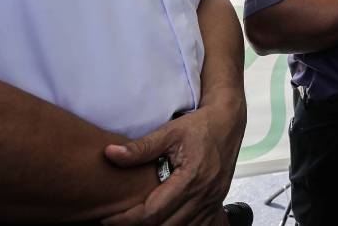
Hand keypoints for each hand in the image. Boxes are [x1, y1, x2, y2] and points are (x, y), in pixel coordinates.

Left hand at [102, 99, 244, 225]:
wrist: (228, 121)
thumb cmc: (201, 125)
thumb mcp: (170, 132)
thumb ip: (141, 147)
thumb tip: (110, 154)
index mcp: (192, 178)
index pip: (153, 212)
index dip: (127, 219)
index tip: (108, 217)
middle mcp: (204, 194)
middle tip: (118, 220)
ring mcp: (212, 200)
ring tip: (139, 219)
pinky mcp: (216, 202)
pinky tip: (164, 220)